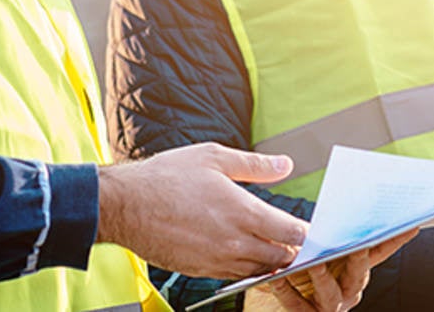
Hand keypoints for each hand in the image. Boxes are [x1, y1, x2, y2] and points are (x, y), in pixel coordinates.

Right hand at [97, 142, 307, 277]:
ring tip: (272, 246)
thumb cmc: (167, 176)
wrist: (126, 206)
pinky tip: (243, 252)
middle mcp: (234, 242)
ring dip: (271, 261)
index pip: (291, 232)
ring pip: (260, 270)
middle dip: (292, 249)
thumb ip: (254, 165)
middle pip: (281, 258)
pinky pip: (236, 276)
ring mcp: (218, 260)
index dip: (305, 231)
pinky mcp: (202, 271)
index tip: (307, 226)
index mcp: (242, 211)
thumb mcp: (213, 157)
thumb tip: (286, 164)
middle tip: (295, 239)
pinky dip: (247, 268)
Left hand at [246, 230, 418, 310]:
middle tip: (357, 244)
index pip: (379, 251)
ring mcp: (330, 306)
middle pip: (358, 273)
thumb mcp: (324, 249)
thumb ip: (333, 233)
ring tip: (315, 262)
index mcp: (356, 271)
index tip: (412, 224)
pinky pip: (297, 304)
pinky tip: (276, 277)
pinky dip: (286, 290)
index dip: (395, 240)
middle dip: (359, 258)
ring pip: (330, 293)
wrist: (287, 306)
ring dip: (322, 277)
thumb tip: (344, 201)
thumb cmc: (306, 268)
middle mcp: (349, 290)